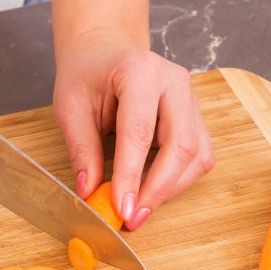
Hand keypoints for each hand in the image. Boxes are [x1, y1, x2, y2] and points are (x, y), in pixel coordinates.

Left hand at [53, 28, 213, 229]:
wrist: (106, 52)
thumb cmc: (88, 75)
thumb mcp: (71, 107)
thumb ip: (81, 149)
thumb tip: (90, 192)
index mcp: (140, 71)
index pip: (140, 132)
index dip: (132, 176)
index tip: (121, 209)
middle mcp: (175, 82)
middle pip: (181, 145)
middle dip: (158, 189)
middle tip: (134, 217)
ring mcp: (191, 99)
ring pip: (196, 155)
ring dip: (171, 188)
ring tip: (140, 207)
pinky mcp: (197, 117)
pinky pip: (200, 156)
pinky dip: (180, 180)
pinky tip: (155, 188)